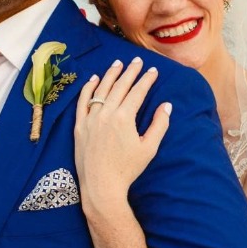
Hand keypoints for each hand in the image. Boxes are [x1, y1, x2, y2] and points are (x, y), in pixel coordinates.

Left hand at [74, 57, 170, 215]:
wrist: (101, 186)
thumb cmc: (127, 169)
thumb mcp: (149, 148)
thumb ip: (159, 125)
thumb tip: (167, 105)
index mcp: (124, 118)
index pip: (137, 92)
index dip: (146, 79)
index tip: (153, 70)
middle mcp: (106, 114)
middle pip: (120, 86)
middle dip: (130, 72)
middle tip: (138, 61)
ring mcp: (90, 119)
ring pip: (101, 90)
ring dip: (110, 75)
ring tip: (118, 63)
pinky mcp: (79, 126)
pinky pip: (83, 102)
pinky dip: (88, 88)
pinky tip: (93, 79)